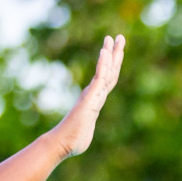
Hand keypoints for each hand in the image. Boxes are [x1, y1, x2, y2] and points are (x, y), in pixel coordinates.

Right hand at [48, 35, 125, 158]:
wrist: (61, 143)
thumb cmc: (73, 140)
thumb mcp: (86, 129)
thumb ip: (88, 124)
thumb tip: (83, 129)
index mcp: (94, 100)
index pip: (107, 79)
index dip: (113, 65)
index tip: (116, 51)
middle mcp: (94, 93)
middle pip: (108, 70)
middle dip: (115, 53)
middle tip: (120, 37)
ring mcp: (92, 95)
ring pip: (105, 71)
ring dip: (111, 54)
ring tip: (115, 38)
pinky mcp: (89, 98)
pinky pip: (98, 79)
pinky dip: (102, 65)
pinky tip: (105, 52)